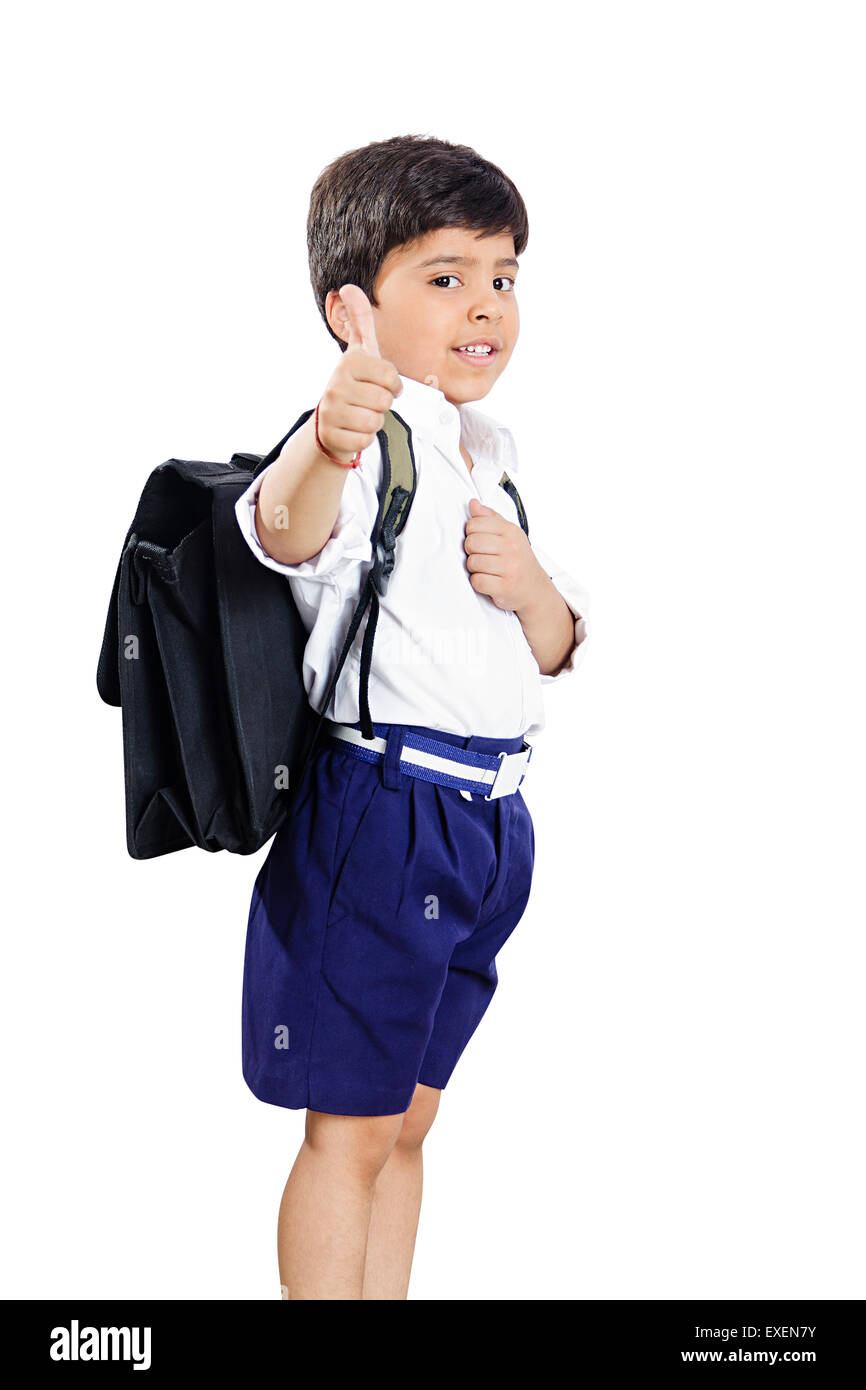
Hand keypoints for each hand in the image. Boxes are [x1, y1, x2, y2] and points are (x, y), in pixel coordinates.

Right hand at [316, 284, 401, 462]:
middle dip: (381, 405)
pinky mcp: (332, 436)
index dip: (392, 385)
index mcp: (348, 363)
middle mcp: (336, 385)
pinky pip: (365, 440)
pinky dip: (363, 439)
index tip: (378, 384)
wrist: (330, 423)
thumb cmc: (354, 385)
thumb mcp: (361, 353)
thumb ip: (360, 321)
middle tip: (367, 402)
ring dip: (373, 422)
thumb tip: (349, 286)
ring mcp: (331, 411)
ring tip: (359, 414)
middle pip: (385, 400)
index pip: (391, 377)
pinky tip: (352, 430)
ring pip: (376, 421)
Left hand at [463, 498, 546, 612]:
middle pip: (471, 543)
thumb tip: (473, 504)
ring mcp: (509, 567)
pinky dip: (479, 583)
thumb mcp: (510, 535)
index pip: (474, 524)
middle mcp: (512, 547)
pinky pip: (477, 581)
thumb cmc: (519, 561)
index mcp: (511, 531)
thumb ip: (490, 518)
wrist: (536, 589)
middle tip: (483, 557)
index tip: (481, 542)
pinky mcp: (505, 586)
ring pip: (472, 562)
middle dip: (472, 552)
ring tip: (487, 570)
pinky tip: (489, 581)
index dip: (471, 534)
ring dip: (475, 569)